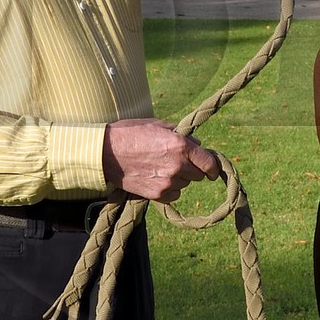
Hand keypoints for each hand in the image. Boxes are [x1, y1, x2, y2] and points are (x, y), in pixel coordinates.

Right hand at [102, 118, 217, 202]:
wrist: (106, 153)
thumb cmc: (131, 133)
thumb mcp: (158, 125)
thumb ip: (181, 135)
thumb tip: (197, 143)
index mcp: (181, 145)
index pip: (209, 163)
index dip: (213, 167)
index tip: (212, 170)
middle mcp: (177, 165)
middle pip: (198, 175)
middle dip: (192, 169)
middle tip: (177, 161)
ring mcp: (167, 182)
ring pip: (185, 184)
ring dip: (179, 178)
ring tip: (160, 167)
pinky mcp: (157, 195)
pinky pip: (174, 194)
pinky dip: (169, 189)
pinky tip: (156, 178)